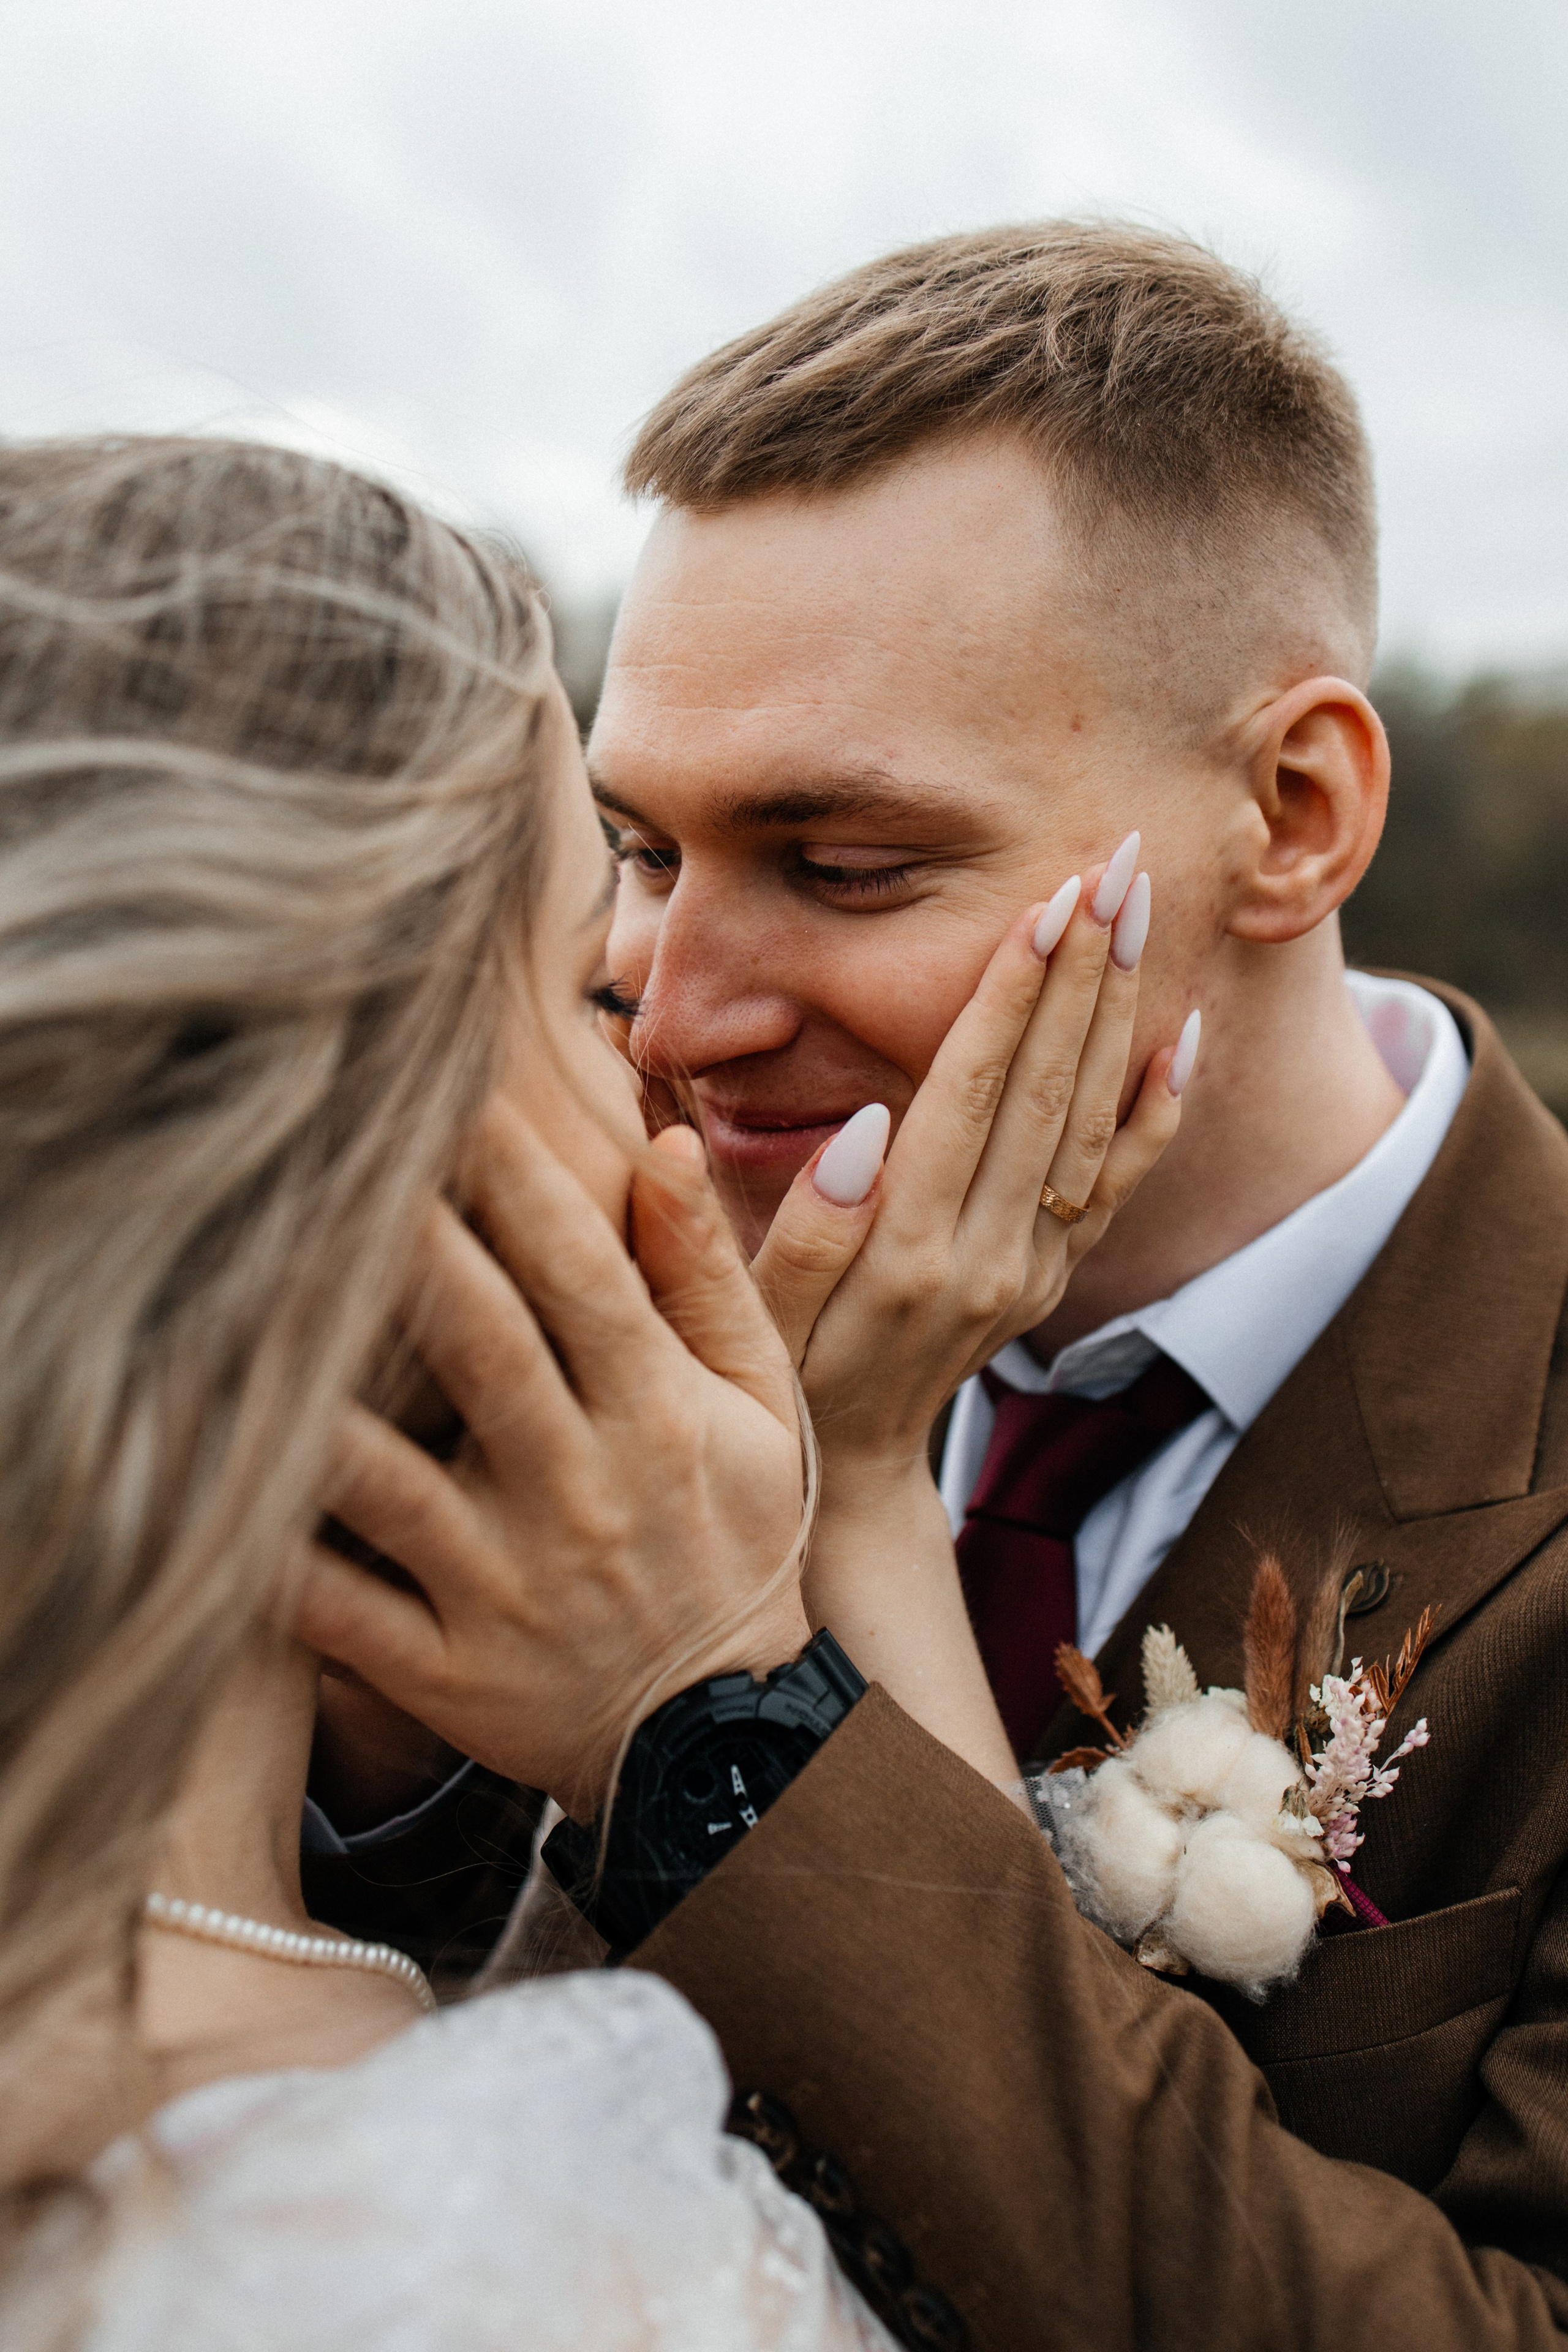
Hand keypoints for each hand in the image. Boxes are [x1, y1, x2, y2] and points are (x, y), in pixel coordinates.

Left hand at [290, 1100, 809, 1820]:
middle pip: (477, 1348)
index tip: (448, 1082)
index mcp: (658, 1416)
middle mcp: (581, 1492)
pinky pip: (339, 1610)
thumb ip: (710, 1281)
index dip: (514, 1174)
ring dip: (310, 1395)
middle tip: (325, 1146)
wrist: (724, 1747)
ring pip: (385, 1481)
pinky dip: (271, 1554)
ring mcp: (506, 1588)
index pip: (581, 1274)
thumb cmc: (737, 1540)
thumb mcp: (762, 1410)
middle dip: (403, 1243)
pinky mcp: (446, 1672)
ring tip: (232, 1299)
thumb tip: (665, 1147)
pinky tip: (205, 1479)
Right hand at [754, 859, 1187, 1473]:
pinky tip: (1182, 1034)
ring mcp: (1031, 1270)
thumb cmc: (775, 1376)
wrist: (847, 1477)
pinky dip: (1157, 1109)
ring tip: (1141, 909)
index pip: (969, 1094)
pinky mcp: (1053, 1277)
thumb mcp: (752, 1315)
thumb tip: (864, 1127)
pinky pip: (1120, 1183)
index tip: (1047, 902)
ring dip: (1119, 1009)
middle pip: (1046, 1089)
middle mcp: (985, 1256)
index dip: (1009, 996)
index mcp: (904, 1249)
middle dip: (1082, 969)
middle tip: (1114, 864)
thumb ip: (807, 1228)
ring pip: (1090, 1120)